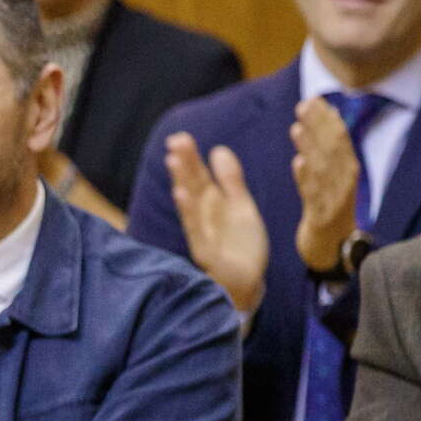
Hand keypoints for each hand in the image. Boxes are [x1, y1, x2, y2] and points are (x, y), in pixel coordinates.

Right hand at [165, 132, 268, 314]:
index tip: (180, 137)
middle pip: (192, 185)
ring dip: (181, 182)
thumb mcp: (240, 207)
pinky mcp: (208, 252)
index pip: (198, 176)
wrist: (248, 283)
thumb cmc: (240, 247)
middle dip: (183, 164)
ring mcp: (203, 234)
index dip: (190, 158)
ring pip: (190, 204)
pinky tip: (182, 195)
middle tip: (174, 140)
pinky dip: (189, 212)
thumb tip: (218, 149)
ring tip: (173, 161)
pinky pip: (196, 229)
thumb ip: (231, 180)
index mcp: (212, 204)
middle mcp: (204, 217)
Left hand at [290, 96, 362, 271]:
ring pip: (323, 169)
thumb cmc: (329, 206)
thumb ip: (328, 148)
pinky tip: (298, 162)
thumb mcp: (331, 175)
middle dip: (320, 126)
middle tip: (304, 105)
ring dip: (311, 147)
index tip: (315, 100)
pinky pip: (314, 196)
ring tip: (296, 127)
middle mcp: (345, 183)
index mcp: (348, 170)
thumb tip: (326, 114)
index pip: (340, 139)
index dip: (328, 119)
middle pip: (333, 150)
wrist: (331, 247)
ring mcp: (335, 201)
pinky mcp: (322, 218)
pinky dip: (307, 178)